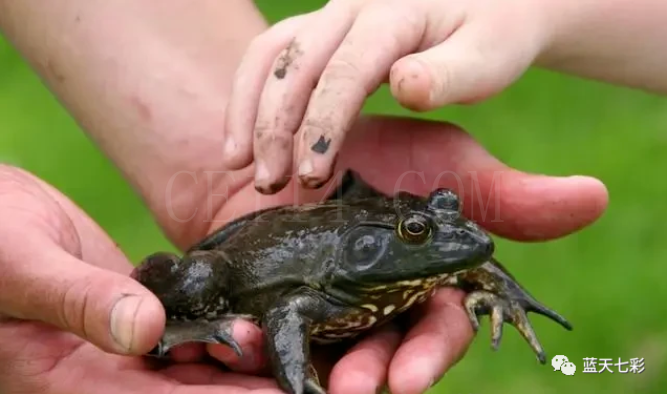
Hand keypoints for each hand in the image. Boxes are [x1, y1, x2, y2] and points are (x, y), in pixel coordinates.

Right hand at [0, 166, 282, 393]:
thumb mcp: (23, 268)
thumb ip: (81, 300)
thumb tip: (145, 330)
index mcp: (70, 383)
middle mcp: (102, 372)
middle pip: (187, 391)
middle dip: (242, 385)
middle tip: (302, 376)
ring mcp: (120, 340)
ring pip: (191, 359)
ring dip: (235, 351)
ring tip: (281, 335)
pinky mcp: (134, 307)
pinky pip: (183, 322)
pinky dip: (214, 318)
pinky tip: (253, 306)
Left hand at [200, 115, 608, 393]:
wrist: (298, 137)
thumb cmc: (382, 151)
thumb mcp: (446, 166)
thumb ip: (507, 196)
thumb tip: (596, 197)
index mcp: (424, 283)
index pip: (436, 330)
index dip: (430, 354)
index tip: (410, 376)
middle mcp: (380, 303)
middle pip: (386, 353)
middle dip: (376, 371)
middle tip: (358, 388)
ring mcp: (331, 306)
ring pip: (335, 353)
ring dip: (327, 368)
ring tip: (315, 378)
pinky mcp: (284, 303)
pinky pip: (279, 335)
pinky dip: (269, 345)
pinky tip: (253, 341)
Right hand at [222, 0, 555, 192]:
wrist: (489, 4)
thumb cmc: (493, 37)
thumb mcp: (490, 55)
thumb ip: (452, 73)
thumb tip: (405, 85)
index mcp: (395, 14)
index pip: (346, 69)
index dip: (323, 122)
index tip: (312, 174)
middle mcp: (352, 7)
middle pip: (295, 62)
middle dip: (275, 125)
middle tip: (269, 183)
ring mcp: (330, 16)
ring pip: (270, 55)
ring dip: (249, 109)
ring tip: (239, 163)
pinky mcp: (320, 31)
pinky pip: (270, 55)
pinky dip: (248, 94)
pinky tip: (242, 136)